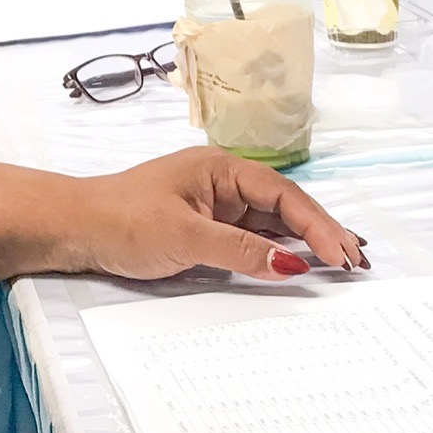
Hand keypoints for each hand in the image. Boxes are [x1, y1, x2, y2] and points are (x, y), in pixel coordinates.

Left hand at [63, 148, 367, 282]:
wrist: (74, 227)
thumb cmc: (121, 220)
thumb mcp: (184, 238)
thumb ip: (240, 252)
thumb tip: (290, 264)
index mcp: (220, 168)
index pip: (282, 195)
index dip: (317, 224)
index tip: (342, 254)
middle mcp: (222, 181)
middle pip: (284, 206)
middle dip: (322, 232)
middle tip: (359, 262)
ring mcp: (214, 204)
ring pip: (270, 223)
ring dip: (305, 242)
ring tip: (343, 264)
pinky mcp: (204, 226)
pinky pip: (251, 237)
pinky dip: (277, 251)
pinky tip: (299, 264)